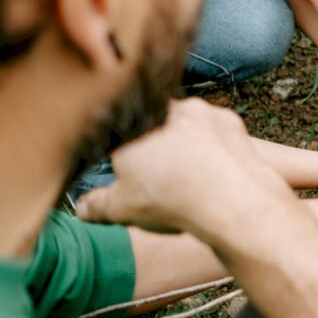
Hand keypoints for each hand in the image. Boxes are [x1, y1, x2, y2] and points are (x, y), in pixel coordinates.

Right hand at [76, 99, 291, 237]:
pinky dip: (218, 148)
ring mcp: (204, 112)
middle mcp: (168, 108)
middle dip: (161, 146)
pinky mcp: (233, 122)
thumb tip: (83, 208)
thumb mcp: (123, 207)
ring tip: (194, 177)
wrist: (232, 198)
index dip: (129, 148)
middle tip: (166, 176)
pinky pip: (219, 132)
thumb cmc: (172, 197)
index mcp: (136, 124)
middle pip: (160, 124)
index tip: (135, 166)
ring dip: (192, 145)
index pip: (125, 128)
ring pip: (192, 125)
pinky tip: (217, 171)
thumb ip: (99, 204)